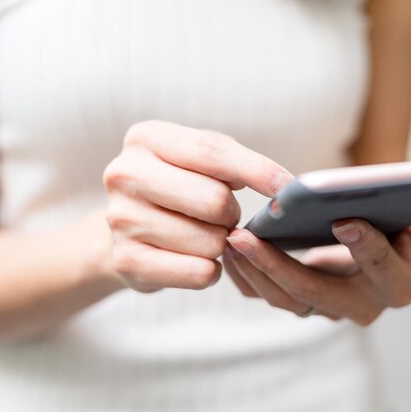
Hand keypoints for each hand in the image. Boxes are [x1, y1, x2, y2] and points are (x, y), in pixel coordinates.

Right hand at [103, 121, 292, 291]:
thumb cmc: (176, 186)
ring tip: (203, 234)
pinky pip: (199, 273)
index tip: (289, 190)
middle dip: (232, 214)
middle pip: (214, 201)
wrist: (127, 226)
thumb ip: (236, 162)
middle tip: (223, 216)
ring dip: (220, 243)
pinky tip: (196, 258)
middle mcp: (125, 174)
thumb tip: (283, 187)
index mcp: (147, 138)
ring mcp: (120, 219)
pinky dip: (210, 270)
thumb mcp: (198, 159)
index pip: (213, 153)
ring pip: (210, 242)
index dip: (259, 172)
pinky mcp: (125, 261)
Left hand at [223, 208, 410, 324]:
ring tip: (229, 238)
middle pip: (312, 292)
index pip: (381, 269)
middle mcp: (360, 307)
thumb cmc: (402, 238)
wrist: (380, 260)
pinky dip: (244, 275)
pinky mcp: (300, 302)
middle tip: (244, 235)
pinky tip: (228, 248)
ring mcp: (325, 309)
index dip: (365, 246)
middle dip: (275, 265)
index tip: (344, 219)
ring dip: (251, 270)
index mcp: (397, 286)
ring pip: (281, 299)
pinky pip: (265, 295)